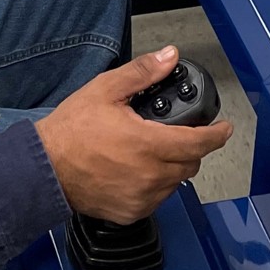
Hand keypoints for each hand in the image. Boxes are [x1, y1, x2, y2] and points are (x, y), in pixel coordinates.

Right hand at [35, 47, 232, 223]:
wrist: (45, 167)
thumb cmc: (71, 131)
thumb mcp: (106, 90)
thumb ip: (142, 73)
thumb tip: (168, 57)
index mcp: (148, 144)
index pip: (198, 143)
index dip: (216, 135)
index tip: (224, 129)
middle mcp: (149, 175)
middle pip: (190, 164)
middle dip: (190, 148)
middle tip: (177, 134)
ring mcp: (140, 197)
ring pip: (174, 183)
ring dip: (172, 167)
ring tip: (150, 151)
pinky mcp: (130, 212)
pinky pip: (156, 199)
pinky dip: (154, 185)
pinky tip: (136, 171)